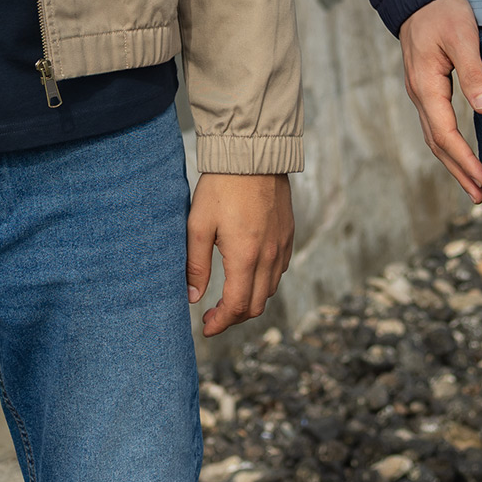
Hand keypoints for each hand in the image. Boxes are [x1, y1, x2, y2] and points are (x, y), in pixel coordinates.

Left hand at [187, 174, 294, 337]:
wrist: (253, 154)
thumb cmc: (220, 187)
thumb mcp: (198, 225)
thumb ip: (195, 264)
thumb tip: (193, 297)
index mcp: (245, 256)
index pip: (237, 306)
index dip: (221, 323)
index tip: (206, 327)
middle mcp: (269, 256)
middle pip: (256, 305)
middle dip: (234, 317)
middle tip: (213, 315)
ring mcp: (282, 246)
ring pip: (270, 289)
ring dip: (250, 300)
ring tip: (228, 296)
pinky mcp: (288, 234)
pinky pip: (279, 270)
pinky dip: (263, 281)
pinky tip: (247, 273)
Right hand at [399, 0, 481, 202]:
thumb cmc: (442, 11)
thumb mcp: (463, 36)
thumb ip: (474, 73)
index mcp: (426, 86)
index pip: (445, 134)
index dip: (465, 159)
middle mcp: (419, 94)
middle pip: (437, 144)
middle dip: (458, 172)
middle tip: (480, 196)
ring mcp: (420, 92)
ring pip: (434, 137)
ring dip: (452, 163)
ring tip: (472, 184)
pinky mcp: (425, 87)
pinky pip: (435, 125)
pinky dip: (448, 145)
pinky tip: (461, 152)